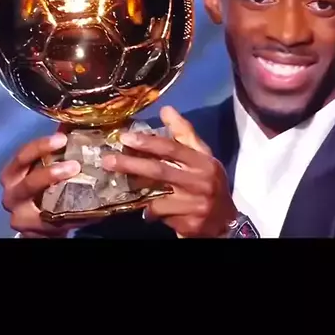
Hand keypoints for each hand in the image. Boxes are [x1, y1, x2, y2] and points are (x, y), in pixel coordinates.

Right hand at [0, 131, 81, 237]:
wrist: (40, 222)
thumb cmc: (42, 186)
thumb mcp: (44, 165)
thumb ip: (56, 148)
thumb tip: (73, 122)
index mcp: (13, 174)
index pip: (21, 156)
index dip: (40, 146)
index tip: (61, 138)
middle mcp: (12, 195)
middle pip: (27, 183)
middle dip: (51, 173)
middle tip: (75, 165)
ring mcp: (22, 216)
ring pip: (39, 208)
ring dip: (63, 199)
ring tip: (81, 190)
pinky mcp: (35, 232)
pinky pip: (56, 224)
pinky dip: (75, 216)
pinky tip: (92, 208)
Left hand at [102, 106, 237, 237]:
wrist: (226, 220)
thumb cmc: (209, 180)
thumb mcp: (202, 155)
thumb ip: (184, 133)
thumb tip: (166, 109)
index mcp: (202, 161)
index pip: (172, 148)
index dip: (147, 142)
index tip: (125, 137)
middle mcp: (199, 182)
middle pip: (159, 171)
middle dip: (131, 164)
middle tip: (108, 160)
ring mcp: (194, 205)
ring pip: (156, 197)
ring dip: (138, 192)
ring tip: (123, 186)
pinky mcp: (188, 225)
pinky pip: (161, 216)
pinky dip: (150, 212)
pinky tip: (147, 211)